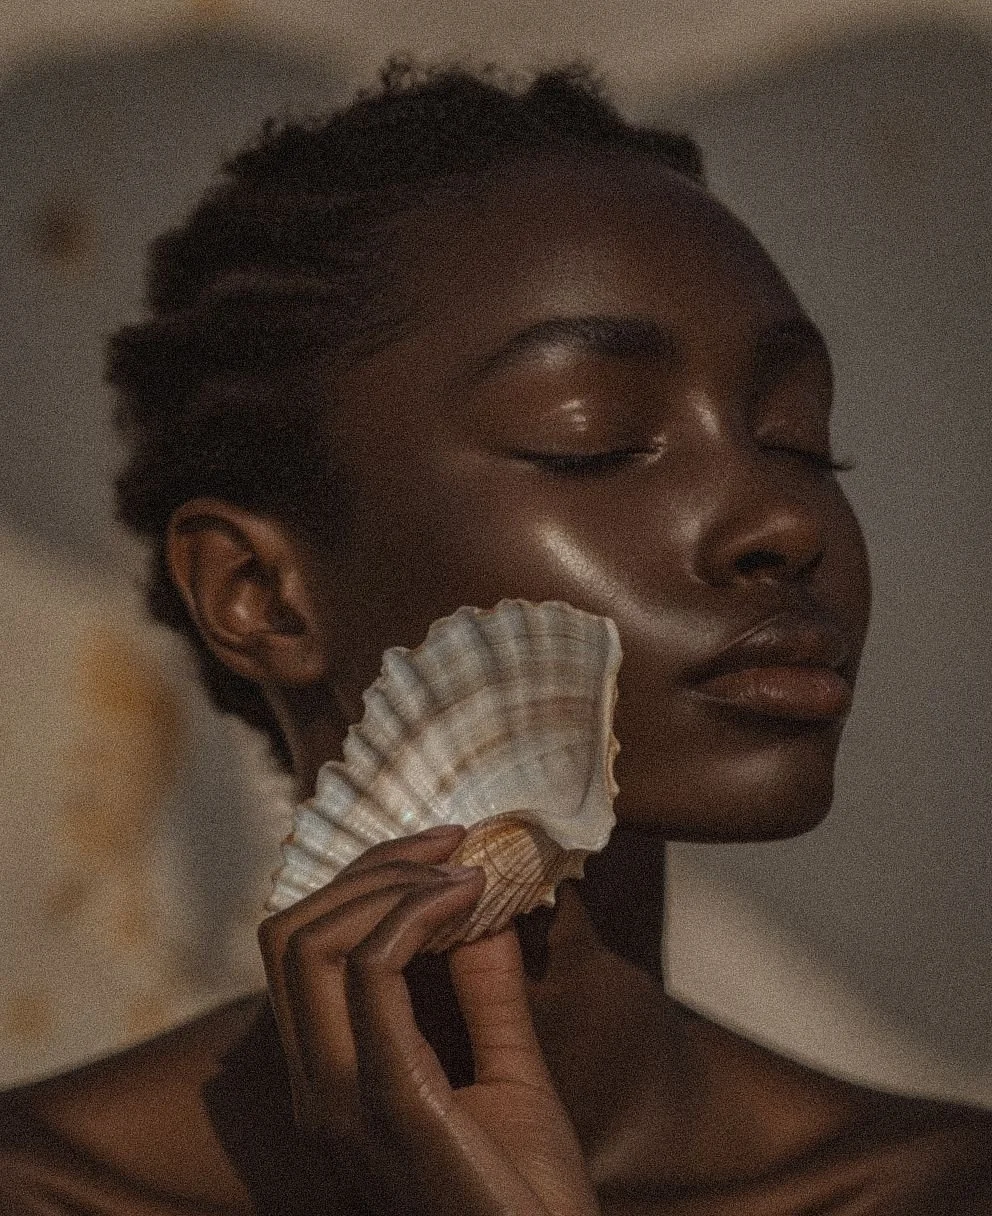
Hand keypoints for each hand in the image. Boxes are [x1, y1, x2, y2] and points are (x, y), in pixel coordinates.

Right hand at [258, 825, 599, 1215]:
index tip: (443, 846)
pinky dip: (414, 914)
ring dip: (389, 880)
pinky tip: (467, 903)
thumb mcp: (509, 1071)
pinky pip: (371, 973)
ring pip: (312, 942)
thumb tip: (483, 904)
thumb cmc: (530, 1199)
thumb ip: (486, 988)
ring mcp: (342, 1098)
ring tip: (462, 869)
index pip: (301, 948)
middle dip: (369, 865)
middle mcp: (319, 1086)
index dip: (363, 878)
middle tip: (450, 841)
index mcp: (334, 1078)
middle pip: (292, 932)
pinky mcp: (389, 1103)